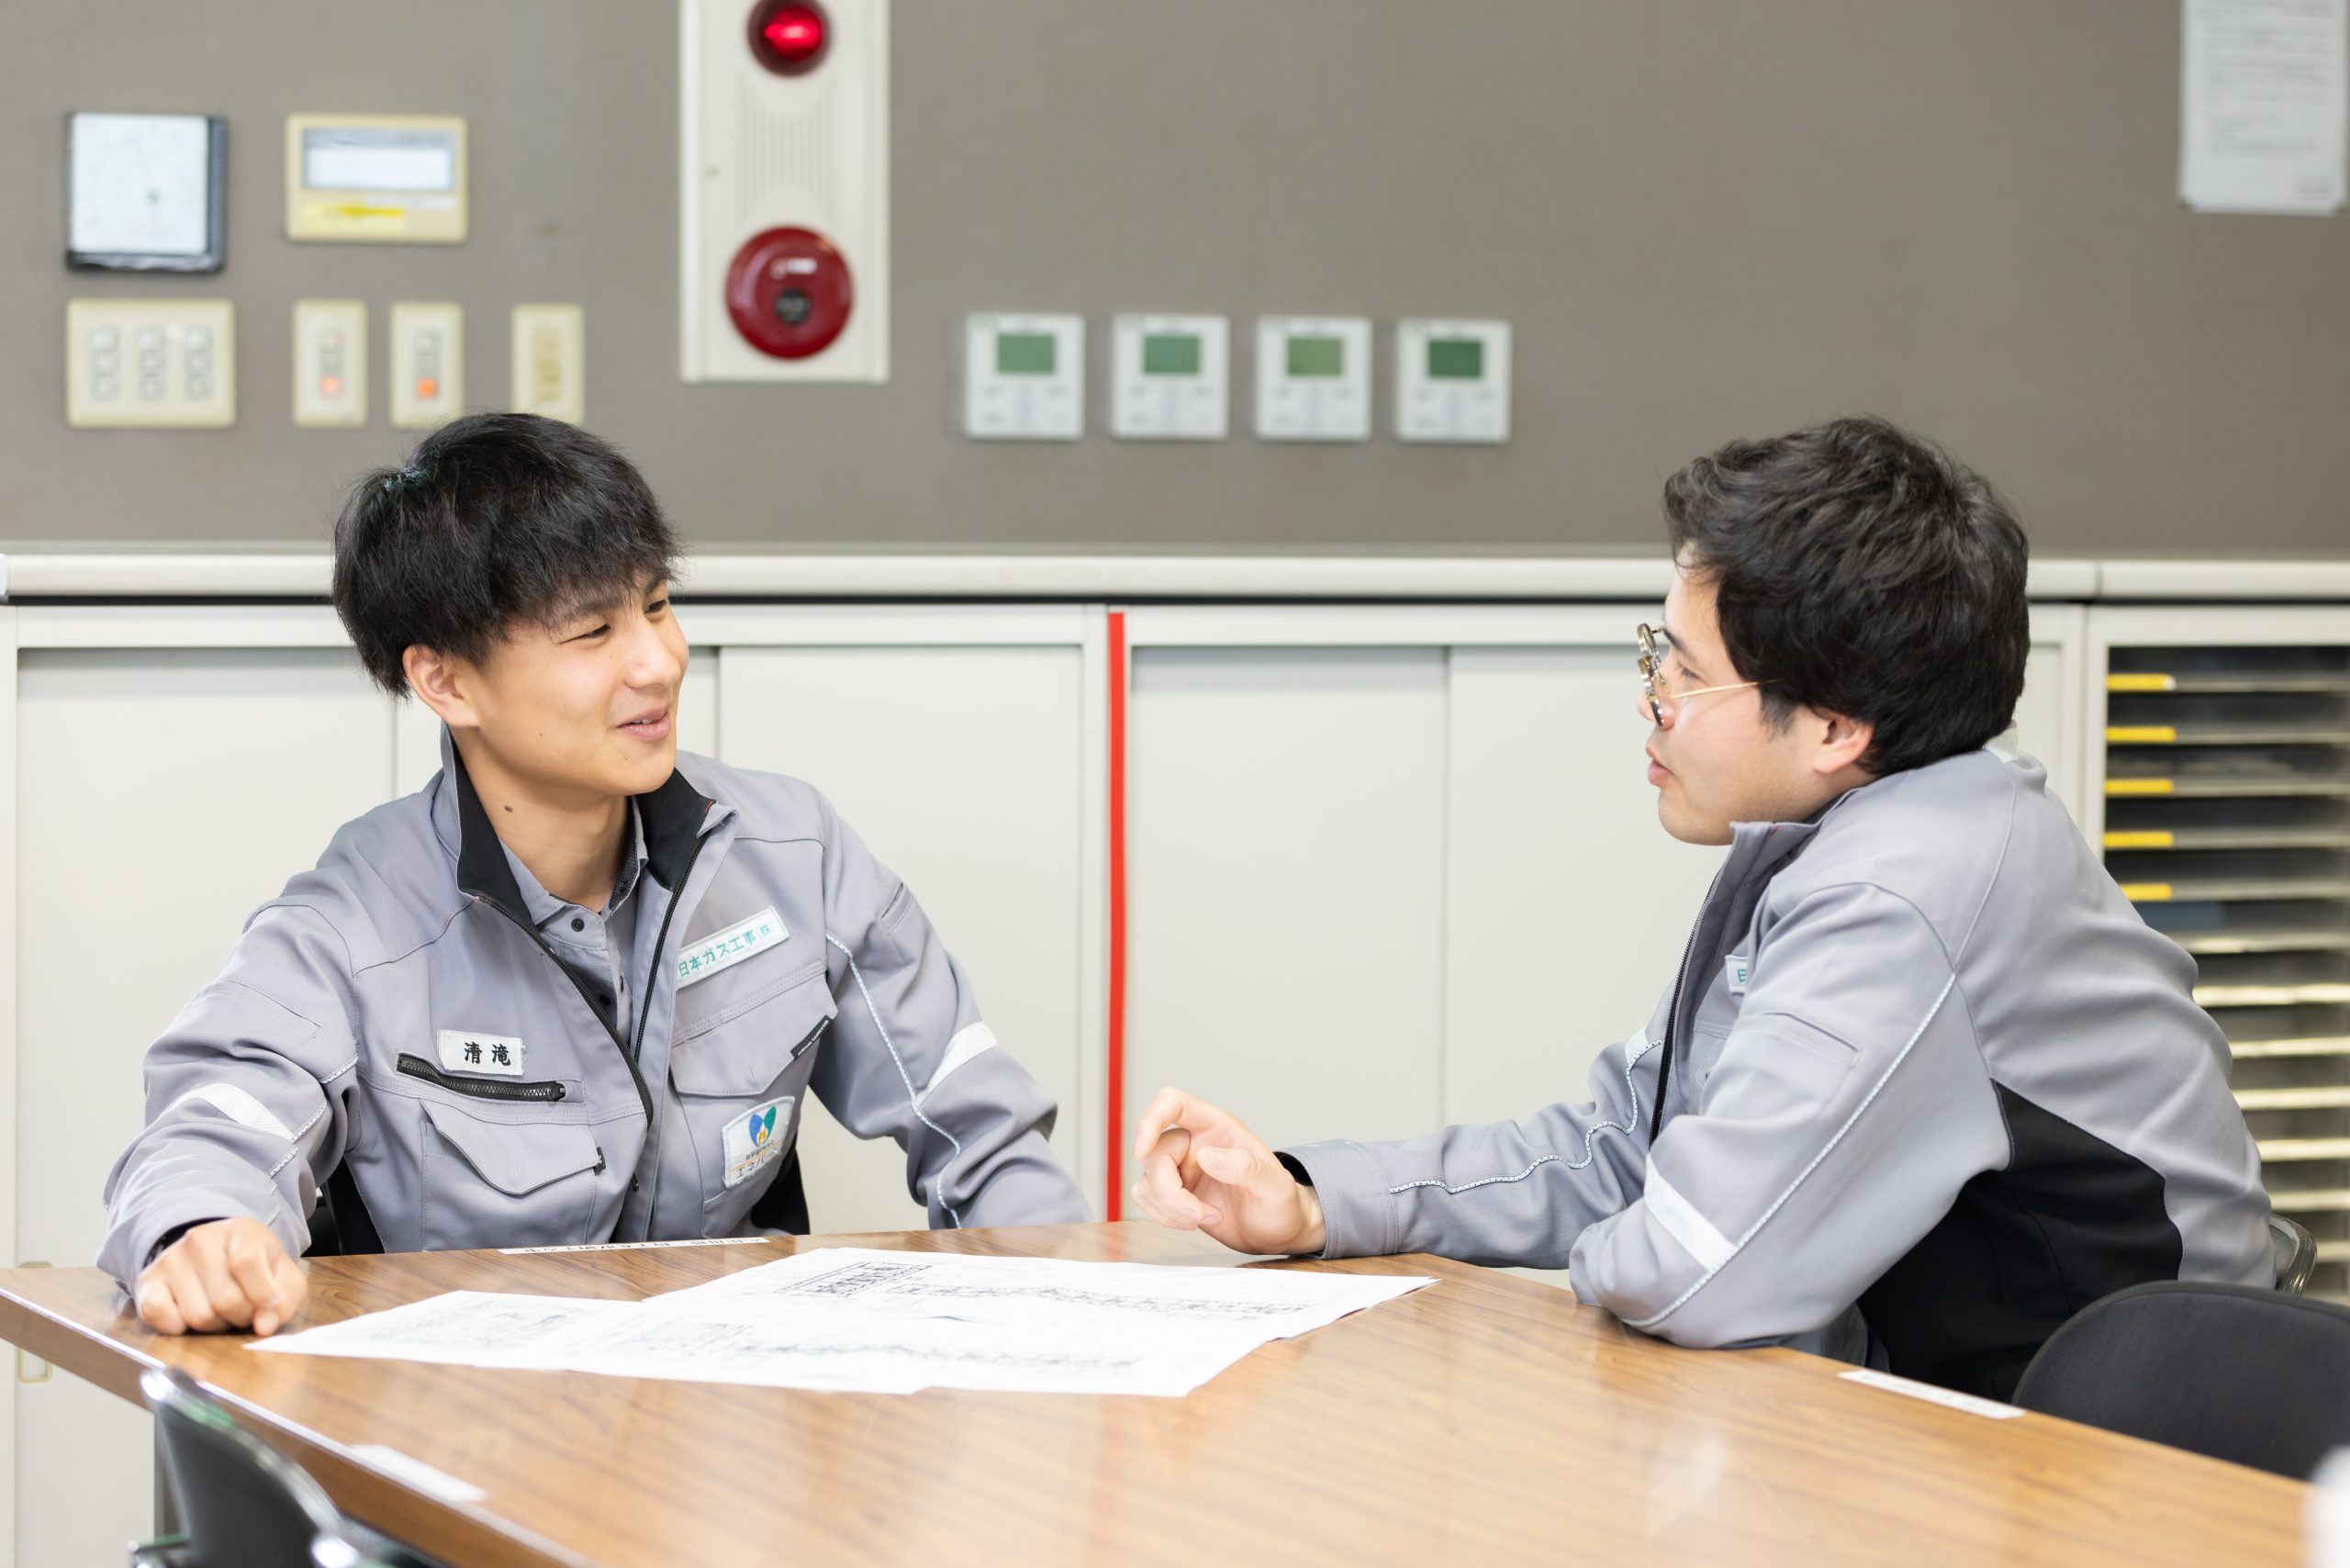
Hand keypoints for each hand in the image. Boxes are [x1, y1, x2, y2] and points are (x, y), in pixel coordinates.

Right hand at [135, 1218, 306, 1336]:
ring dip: (214, 1324)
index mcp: (240, 1231)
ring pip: (198, 1316)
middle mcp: (200, 1240)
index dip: (262, 1294)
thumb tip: (264, 1326)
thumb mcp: (282, 1277)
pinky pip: (160, 1316)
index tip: (267, 1302)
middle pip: (226, 1300)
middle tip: (242, 1308)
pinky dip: (178, 1327)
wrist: (213, 1252)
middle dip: (241, 1315)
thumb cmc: (254, 1268)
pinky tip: (189, 1313)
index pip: (246, 1262)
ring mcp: (170, 1259)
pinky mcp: (147, 1281)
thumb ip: (283, 1300)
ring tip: (218, 1308)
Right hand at [1128, 1086, 1325, 1255]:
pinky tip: (1193, 1222)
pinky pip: (1146, 1197)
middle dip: (1169, 1191)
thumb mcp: (1275, 1186)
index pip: (1173, 1103)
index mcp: (1217, 1127)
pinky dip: (1163, 1215)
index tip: (1142, 1150)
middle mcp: (1194, 1143)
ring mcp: (1181, 1168)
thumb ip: (1245, 1168)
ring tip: (1205, 1219)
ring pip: (1147, 1179)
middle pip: (1154, 1153)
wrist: (1277, 1232)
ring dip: (1169, 1207)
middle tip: (1197, 1215)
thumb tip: (1206, 1157)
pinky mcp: (1174, 1193)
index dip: (1151, 1119)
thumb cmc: (1280, 1203)